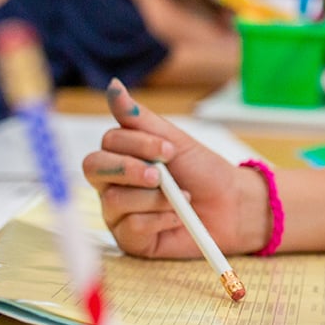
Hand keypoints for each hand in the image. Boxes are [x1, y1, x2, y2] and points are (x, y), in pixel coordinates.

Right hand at [83, 79, 271, 256]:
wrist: (230, 206)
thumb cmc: (202, 172)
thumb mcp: (174, 141)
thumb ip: (140, 118)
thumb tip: (113, 85)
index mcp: (121, 156)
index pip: (107, 144)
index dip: (136, 145)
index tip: (170, 150)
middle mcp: (112, 184)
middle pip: (93, 169)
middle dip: (130, 169)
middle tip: (161, 175)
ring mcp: (118, 213)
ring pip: (114, 200)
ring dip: (155, 198)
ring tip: (182, 199)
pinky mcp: (130, 239)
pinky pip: (130, 227)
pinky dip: (160, 220)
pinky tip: (177, 218)